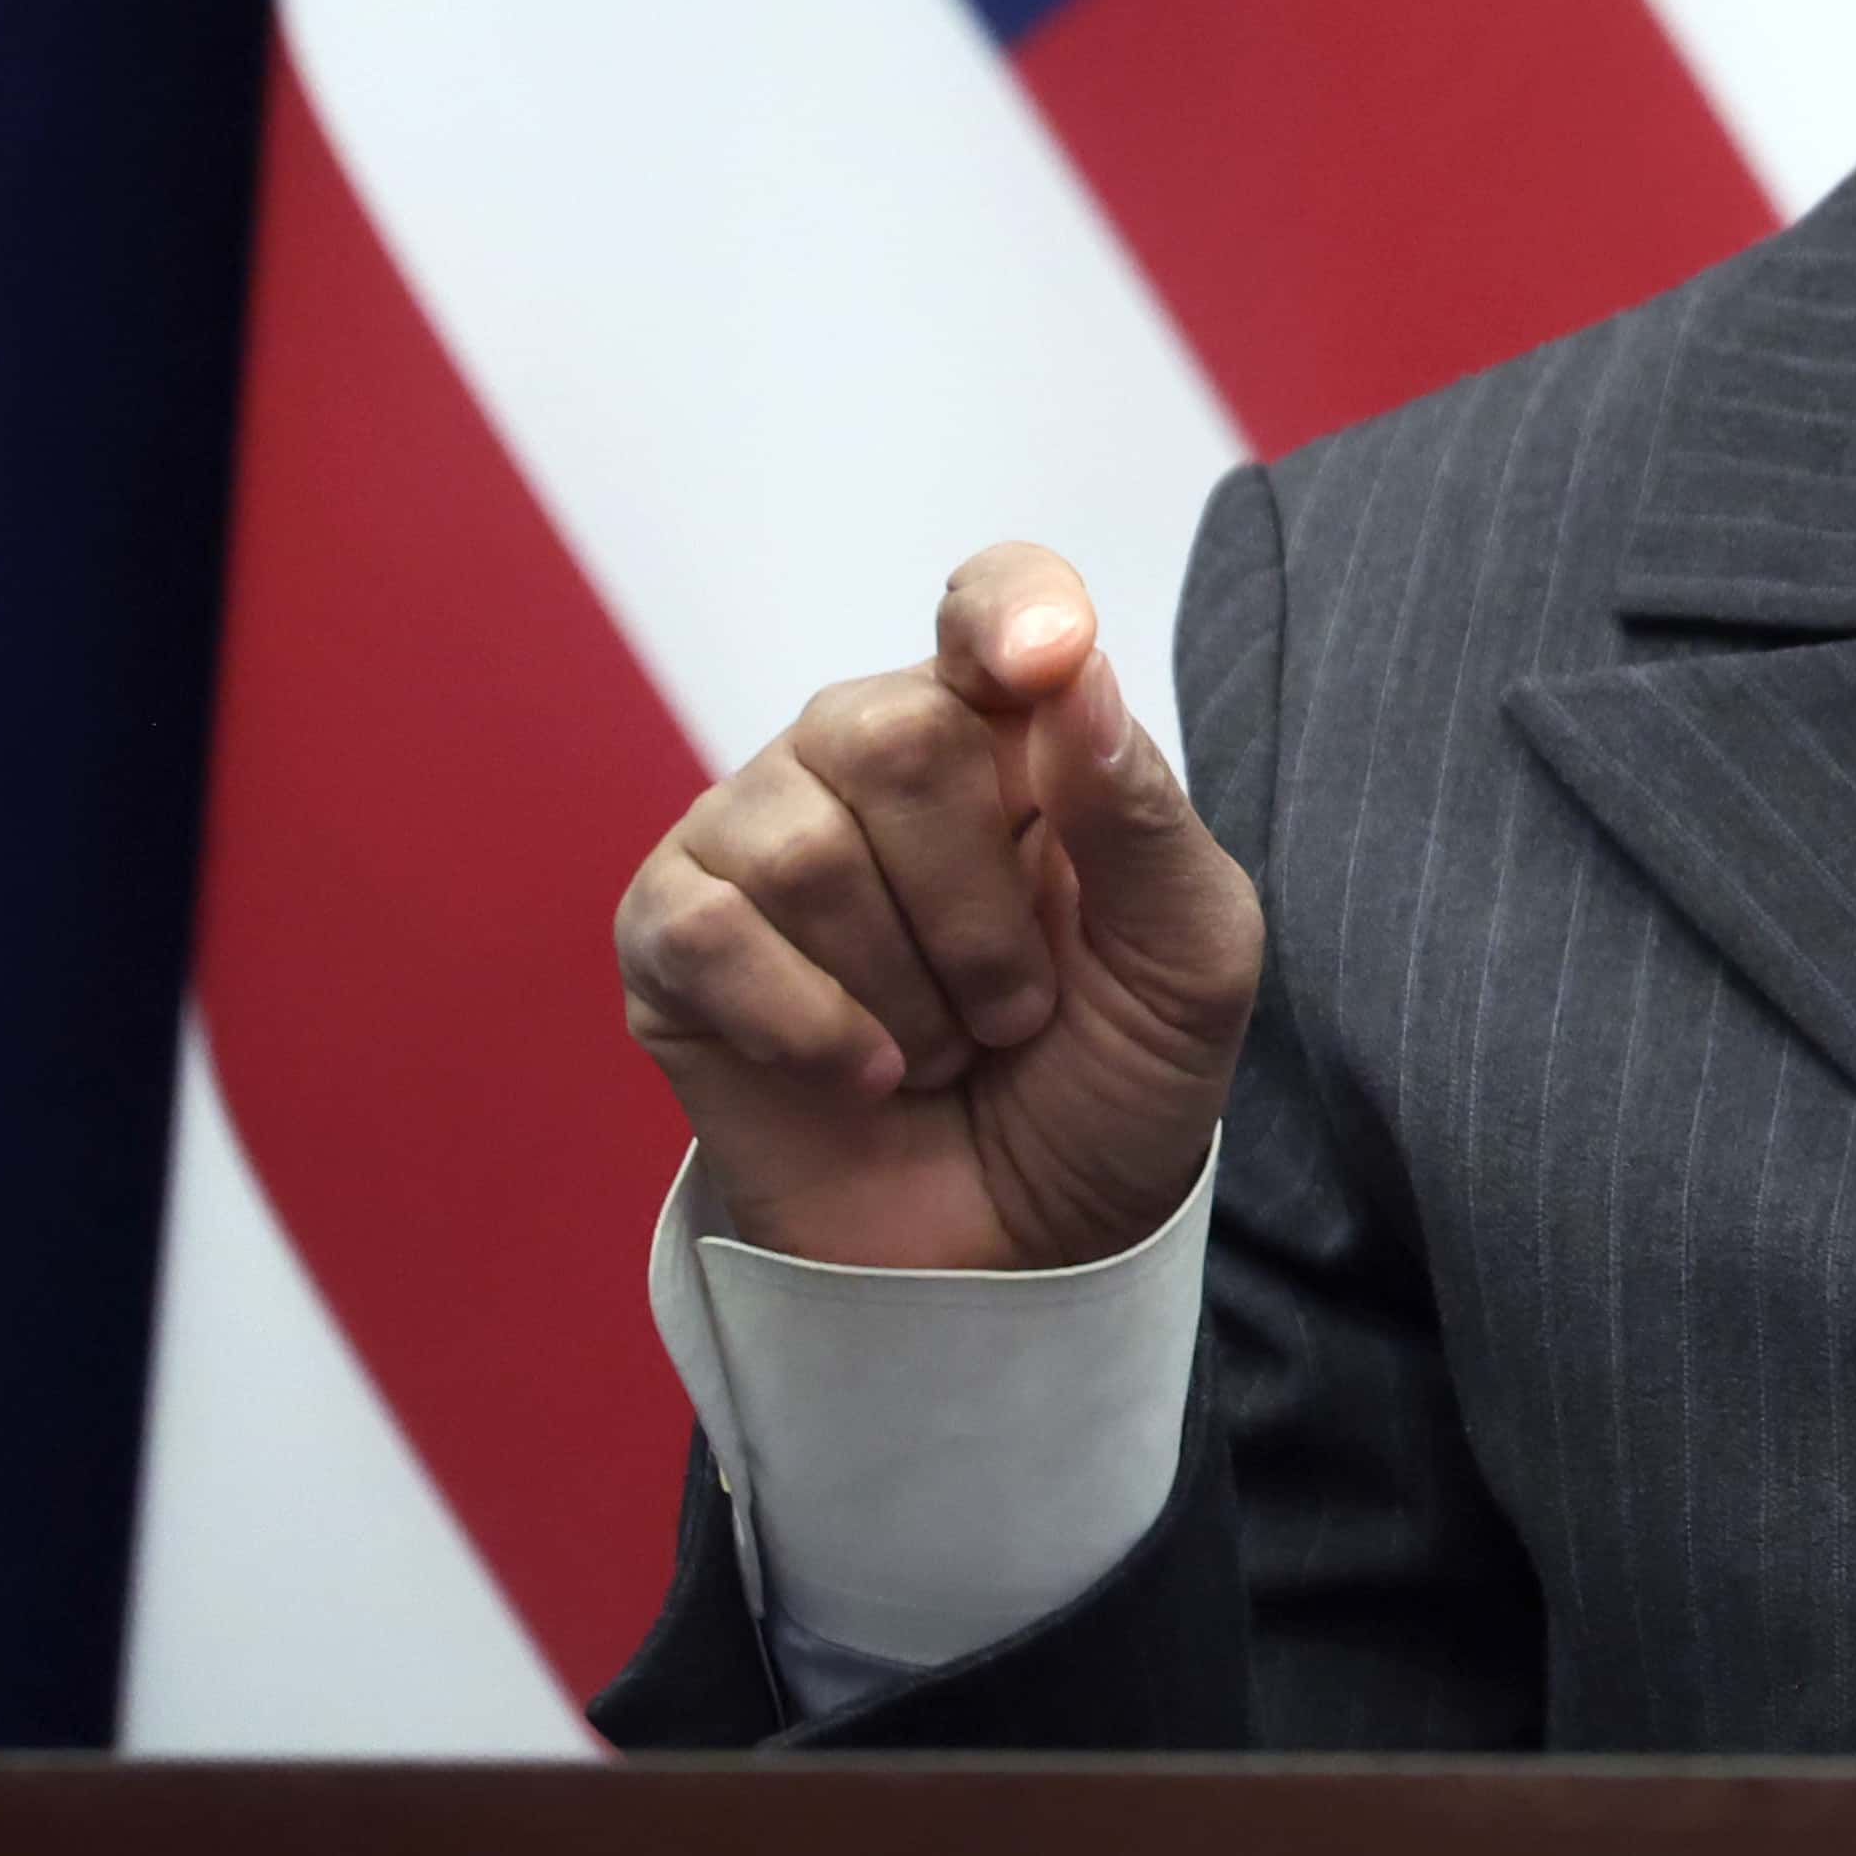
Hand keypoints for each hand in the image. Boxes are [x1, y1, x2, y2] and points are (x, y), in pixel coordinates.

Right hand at [615, 545, 1265, 1271]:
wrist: (1021, 1252)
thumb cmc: (1108, 1082)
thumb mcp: (1186, 960)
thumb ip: (1137, 815)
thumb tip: (1069, 678)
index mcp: (1013, 732)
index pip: (995, 603)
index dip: (1010, 612)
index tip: (1042, 661)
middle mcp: (871, 754)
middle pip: (898, 736)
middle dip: (982, 913)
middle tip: (1018, 1009)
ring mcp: (756, 834)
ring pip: (805, 850)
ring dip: (909, 990)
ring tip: (943, 1047)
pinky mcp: (669, 934)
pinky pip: (714, 933)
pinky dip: (814, 1028)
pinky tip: (867, 1075)